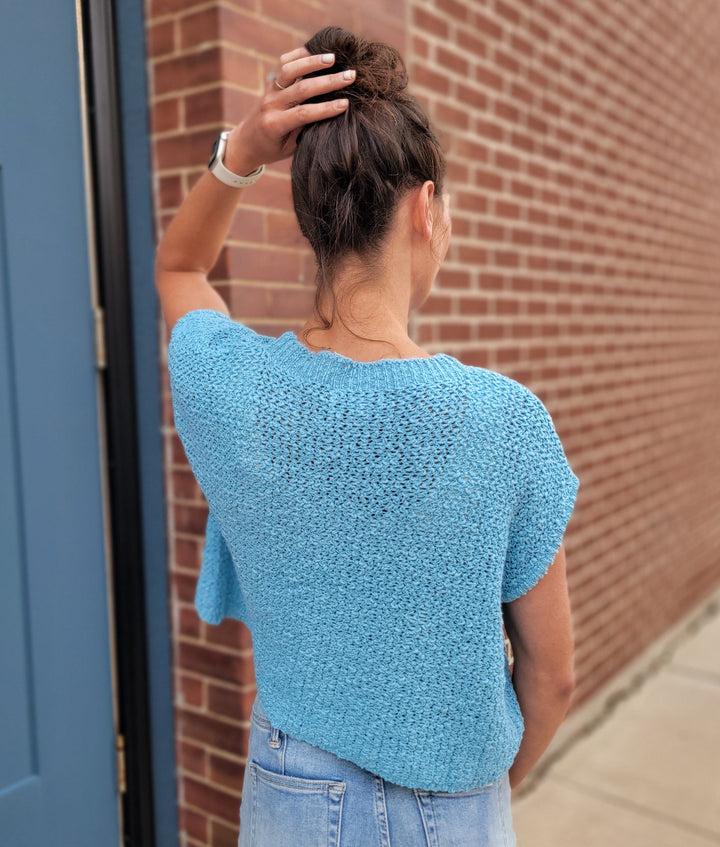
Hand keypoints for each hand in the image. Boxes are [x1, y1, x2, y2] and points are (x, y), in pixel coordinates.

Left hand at [224, 47, 354, 174]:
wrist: (245, 142)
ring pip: (290, 70)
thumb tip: (329, 115)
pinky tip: (315, 50)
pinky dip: (299, 55)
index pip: (303, 114)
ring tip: (333, 58)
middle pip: (301, 89)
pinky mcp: (269, 82)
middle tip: (350, 76)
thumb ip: (304, 131)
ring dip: (312, 62)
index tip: (345, 104)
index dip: (325, 108)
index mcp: (275, 125)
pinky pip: (283, 63)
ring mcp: (269, 91)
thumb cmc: (272, 149)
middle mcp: (270, 105)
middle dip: (328, 82)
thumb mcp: (289, 147)